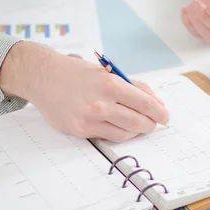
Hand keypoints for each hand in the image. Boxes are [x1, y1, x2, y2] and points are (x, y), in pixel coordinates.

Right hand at [0, 43, 169, 142]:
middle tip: (154, 123)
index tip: (165, 116)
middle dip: (151, 124)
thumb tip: (155, 103)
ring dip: (136, 131)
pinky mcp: (80, 130)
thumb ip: (131, 86)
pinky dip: (117, 133)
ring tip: (137, 126)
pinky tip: (118, 127)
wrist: (43, 77)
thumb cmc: (77, 73)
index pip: (146, 103)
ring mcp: (90, 119)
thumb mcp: (107, 72)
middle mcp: (101, 103)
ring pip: (125, 134)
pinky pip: (107, 137)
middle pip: (139, 122)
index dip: (160, 112)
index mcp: (111, 84)